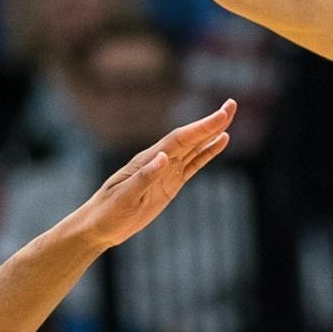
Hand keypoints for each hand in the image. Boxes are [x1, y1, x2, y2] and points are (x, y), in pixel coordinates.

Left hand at [69, 100, 234, 250]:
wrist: (100, 226)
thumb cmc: (108, 212)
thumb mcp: (124, 197)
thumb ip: (144, 178)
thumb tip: (164, 158)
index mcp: (148, 160)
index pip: (179, 139)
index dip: (200, 128)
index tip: (221, 116)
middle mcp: (159, 160)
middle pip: (190, 137)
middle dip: (211, 122)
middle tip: (232, 104)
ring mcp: (166, 171)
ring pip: (194, 148)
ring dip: (212, 133)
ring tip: (230, 118)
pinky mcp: (171, 184)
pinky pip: (194, 165)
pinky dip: (208, 153)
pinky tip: (221, 142)